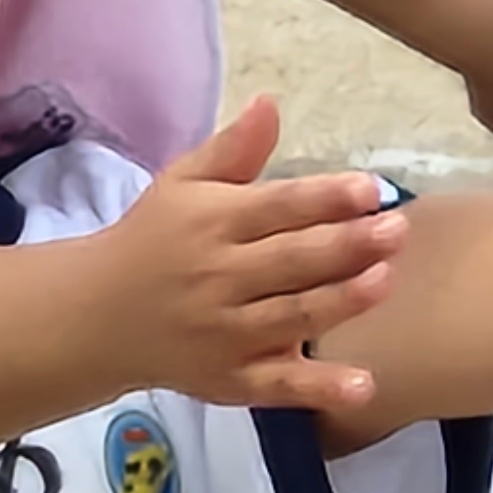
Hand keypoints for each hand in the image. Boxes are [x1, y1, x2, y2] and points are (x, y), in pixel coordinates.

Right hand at [88, 96, 404, 410]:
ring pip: (293, 316)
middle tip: (397, 229)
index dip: (325, 197)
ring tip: (386, 279)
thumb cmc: (154, 240)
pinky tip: (363, 386)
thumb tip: (270, 103)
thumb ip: (232, 151)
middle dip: (347, 245)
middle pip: (293, 260)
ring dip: (341, 300)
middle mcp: (220, 277)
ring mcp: (228, 334)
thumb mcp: (182, 185)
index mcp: (213, 222)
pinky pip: (280, 386)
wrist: (96, 317)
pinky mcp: (233, 380)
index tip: (370, 189)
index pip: (278, 207)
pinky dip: (320, 389)